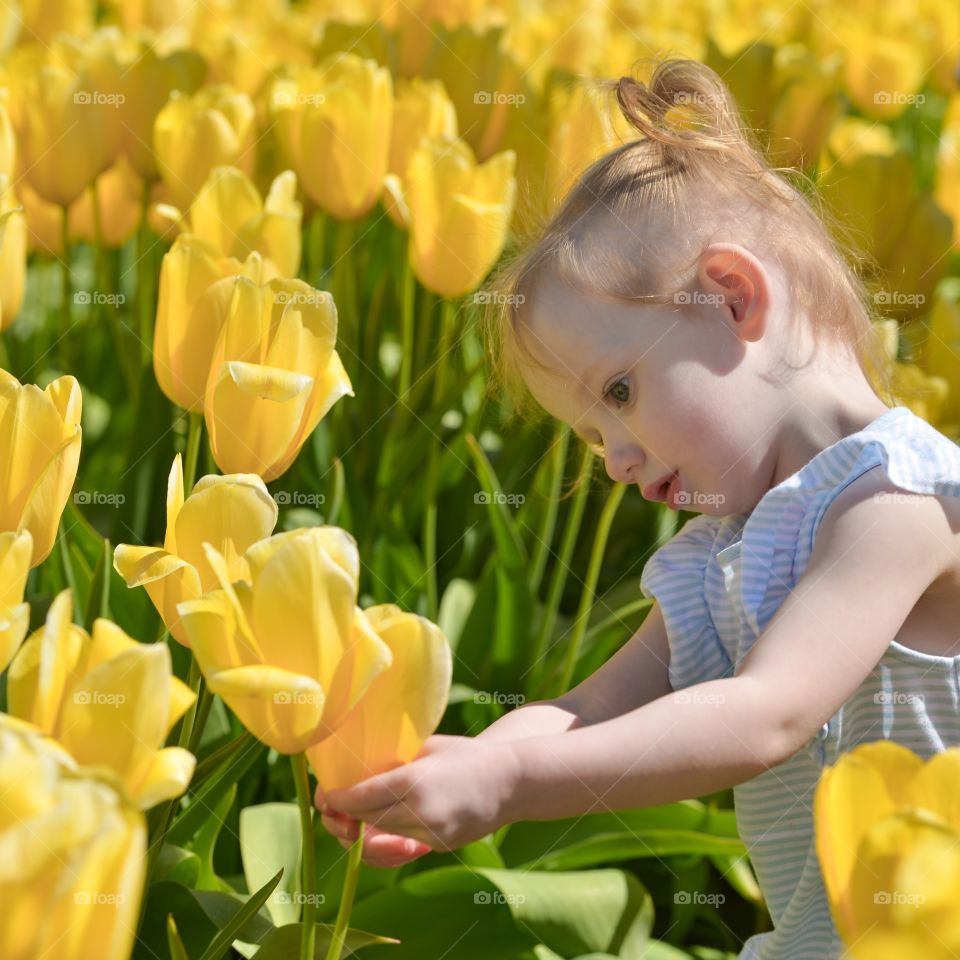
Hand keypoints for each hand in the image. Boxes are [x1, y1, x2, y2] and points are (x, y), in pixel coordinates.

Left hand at [315, 735, 463, 867]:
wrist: (509, 781)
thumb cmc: (465, 754)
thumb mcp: (426, 747)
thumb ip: (393, 759)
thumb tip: (355, 766)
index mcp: (415, 781)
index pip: (362, 798)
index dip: (338, 798)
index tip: (326, 794)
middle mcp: (421, 812)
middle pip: (366, 821)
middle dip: (345, 815)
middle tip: (333, 805)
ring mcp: (431, 834)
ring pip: (381, 838)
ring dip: (363, 829)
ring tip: (352, 816)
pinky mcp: (439, 846)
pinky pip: (401, 846)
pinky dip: (386, 839)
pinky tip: (377, 827)